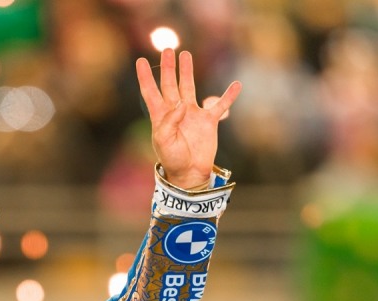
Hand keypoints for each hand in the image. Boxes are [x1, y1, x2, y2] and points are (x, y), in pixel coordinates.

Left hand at [135, 49, 240, 189]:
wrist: (189, 173)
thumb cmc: (172, 159)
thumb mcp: (164, 141)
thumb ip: (169, 121)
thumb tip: (181, 103)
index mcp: (161, 116)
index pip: (151, 91)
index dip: (145, 77)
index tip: (141, 61)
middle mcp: (176, 111)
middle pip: (170, 83)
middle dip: (168, 67)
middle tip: (167, 49)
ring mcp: (192, 114)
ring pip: (189, 87)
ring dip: (188, 71)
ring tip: (186, 54)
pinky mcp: (208, 121)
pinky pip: (219, 105)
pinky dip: (228, 96)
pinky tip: (237, 85)